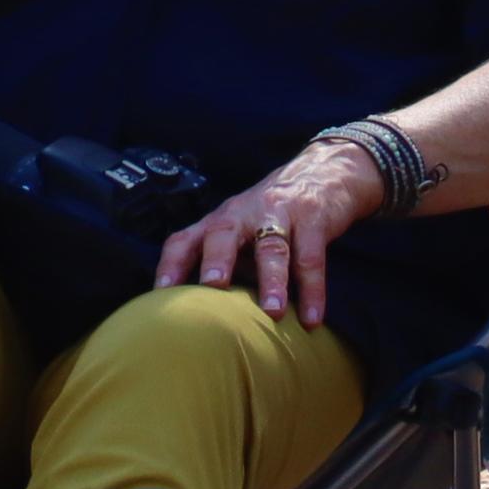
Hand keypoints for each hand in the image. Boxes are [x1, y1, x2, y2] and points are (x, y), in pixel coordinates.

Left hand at [157, 140, 383, 325]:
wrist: (327, 170)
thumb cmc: (276, 213)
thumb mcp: (244, 229)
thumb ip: (229, 261)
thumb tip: (206, 312)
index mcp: (221, 220)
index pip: (185, 239)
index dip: (171, 265)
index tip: (161, 293)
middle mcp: (244, 214)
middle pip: (223, 235)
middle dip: (217, 261)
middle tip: (213, 286)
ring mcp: (281, 214)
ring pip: (272, 248)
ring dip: (272, 281)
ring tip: (273, 313)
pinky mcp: (314, 220)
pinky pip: (311, 258)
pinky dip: (312, 290)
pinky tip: (311, 318)